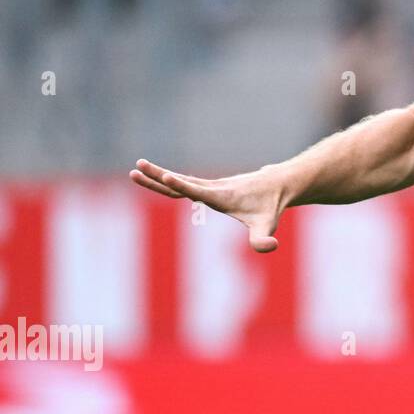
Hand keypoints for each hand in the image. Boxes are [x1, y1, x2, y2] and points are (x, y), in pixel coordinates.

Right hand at [129, 158, 286, 251]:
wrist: (278, 185)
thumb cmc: (270, 207)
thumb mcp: (267, 225)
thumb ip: (263, 239)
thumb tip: (270, 246)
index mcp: (221, 196)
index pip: (197, 190)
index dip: (182, 185)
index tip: (166, 176)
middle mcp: (213, 188)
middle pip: (180, 182)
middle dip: (157, 176)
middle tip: (136, 168)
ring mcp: (211, 186)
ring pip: (180, 181)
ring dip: (159, 175)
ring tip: (136, 167)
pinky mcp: (211, 187)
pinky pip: (185, 183)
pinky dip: (170, 181)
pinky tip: (159, 178)